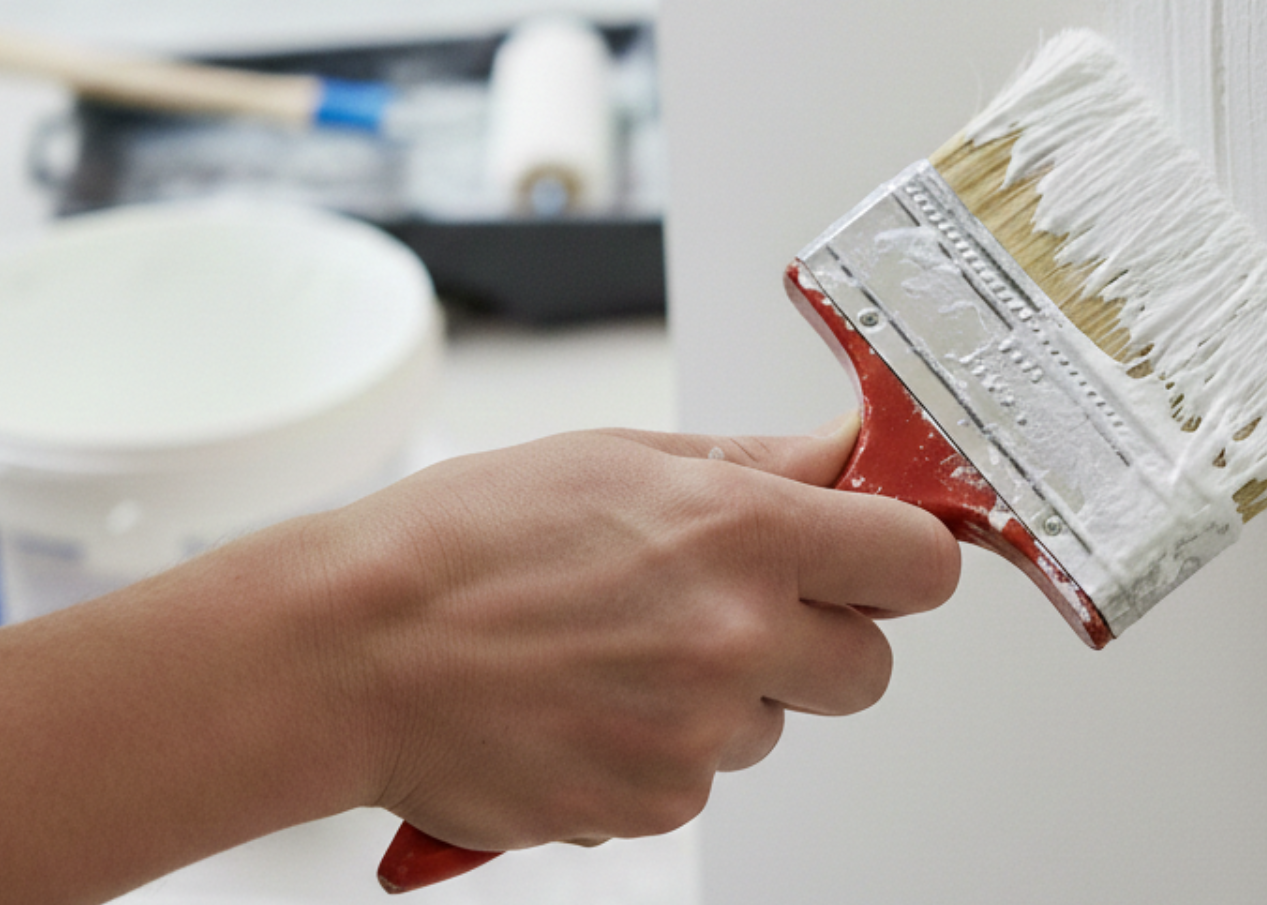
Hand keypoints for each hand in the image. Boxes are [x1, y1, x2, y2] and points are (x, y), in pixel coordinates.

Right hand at [312, 420, 959, 851]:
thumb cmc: (461, 544)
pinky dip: (660, 751)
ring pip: (773, 727)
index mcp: (742, 532)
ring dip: (726, 696)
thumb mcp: (622, 459)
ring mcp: (698, 733)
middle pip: (870, 668)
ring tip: (619, 651)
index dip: (902, 561)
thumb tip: (842, 460)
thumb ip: (758, 466)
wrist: (347, 652)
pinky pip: (701, 780)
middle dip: (821, 642)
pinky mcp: (653, 805)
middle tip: (737, 612)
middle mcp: (736, 637)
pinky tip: (589, 703)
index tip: (878, 558)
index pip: (919, 564)